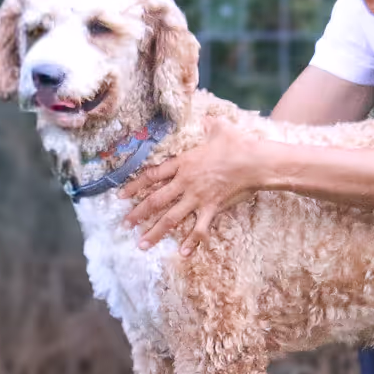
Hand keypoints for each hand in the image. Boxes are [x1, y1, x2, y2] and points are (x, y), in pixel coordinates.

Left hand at [120, 126, 267, 252]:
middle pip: (156, 200)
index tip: (121, 196)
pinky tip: (184, 253)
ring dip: (156, 233)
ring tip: (142, 245)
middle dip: (138, 214)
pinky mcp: (212, 208)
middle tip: (126, 224)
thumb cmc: (237, 144)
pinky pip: (199, 228)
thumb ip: (210, 125)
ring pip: (171, 218)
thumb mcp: (220, 129)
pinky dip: (192, 241)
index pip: (152, 175)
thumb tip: (208, 119)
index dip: (134, 186)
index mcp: (183, 163)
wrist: (253, 161)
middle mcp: (185, 182)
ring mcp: (197, 197)